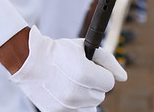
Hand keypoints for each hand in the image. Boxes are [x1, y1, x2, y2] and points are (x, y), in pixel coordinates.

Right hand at [10, 26, 126, 111]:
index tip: (92, 68)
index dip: (102, 73)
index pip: (109, 82)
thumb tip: (123, 78)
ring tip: (70, 81)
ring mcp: (66, 105)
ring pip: (90, 105)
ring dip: (85, 94)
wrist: (30, 60)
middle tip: (79, 74)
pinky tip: (64, 90)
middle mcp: (76, 93)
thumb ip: (108, 61)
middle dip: (94, 84)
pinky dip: (74, 102)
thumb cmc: (60, 51)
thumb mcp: (85, 47)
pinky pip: (77, 110)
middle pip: (100, 95)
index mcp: (84, 74)